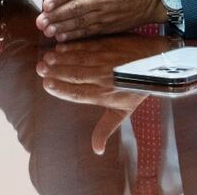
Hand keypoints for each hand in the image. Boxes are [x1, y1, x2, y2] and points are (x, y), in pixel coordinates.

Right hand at [35, 37, 169, 153]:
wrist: (156, 63)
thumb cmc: (138, 89)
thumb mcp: (123, 111)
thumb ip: (106, 128)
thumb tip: (97, 151)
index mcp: (106, 95)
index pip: (79, 93)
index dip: (61, 89)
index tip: (46, 85)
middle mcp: (104, 78)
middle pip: (75, 75)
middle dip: (56, 72)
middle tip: (40, 68)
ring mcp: (106, 61)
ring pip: (78, 60)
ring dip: (60, 59)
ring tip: (46, 58)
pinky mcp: (108, 46)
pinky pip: (86, 46)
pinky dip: (72, 46)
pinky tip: (60, 46)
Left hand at [36, 0, 166, 40]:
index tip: (47, 4)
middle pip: (75, 8)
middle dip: (56, 16)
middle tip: (40, 21)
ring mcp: (105, 13)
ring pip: (80, 21)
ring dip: (62, 27)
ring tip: (46, 30)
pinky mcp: (109, 25)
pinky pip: (90, 31)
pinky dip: (75, 35)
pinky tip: (62, 36)